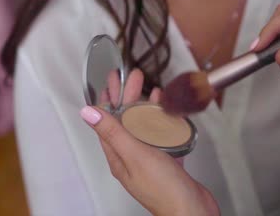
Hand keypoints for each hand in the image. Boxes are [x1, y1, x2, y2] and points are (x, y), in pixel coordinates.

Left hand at [81, 69, 219, 215]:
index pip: (108, 122)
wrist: (191, 210)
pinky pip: (162, 137)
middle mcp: (132, 158)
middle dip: (129, 96)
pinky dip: (163, 122)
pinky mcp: (168, 162)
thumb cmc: (164, 189)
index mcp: (119, 157)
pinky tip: (168, 114)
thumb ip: (113, 133)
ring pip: (145, 127)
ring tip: (151, 88)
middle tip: (133, 77)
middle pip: (127, 121)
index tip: (112, 81)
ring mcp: (150, 160)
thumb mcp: (136, 155)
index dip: (109, 99)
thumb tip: (88, 113)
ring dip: (147, 107)